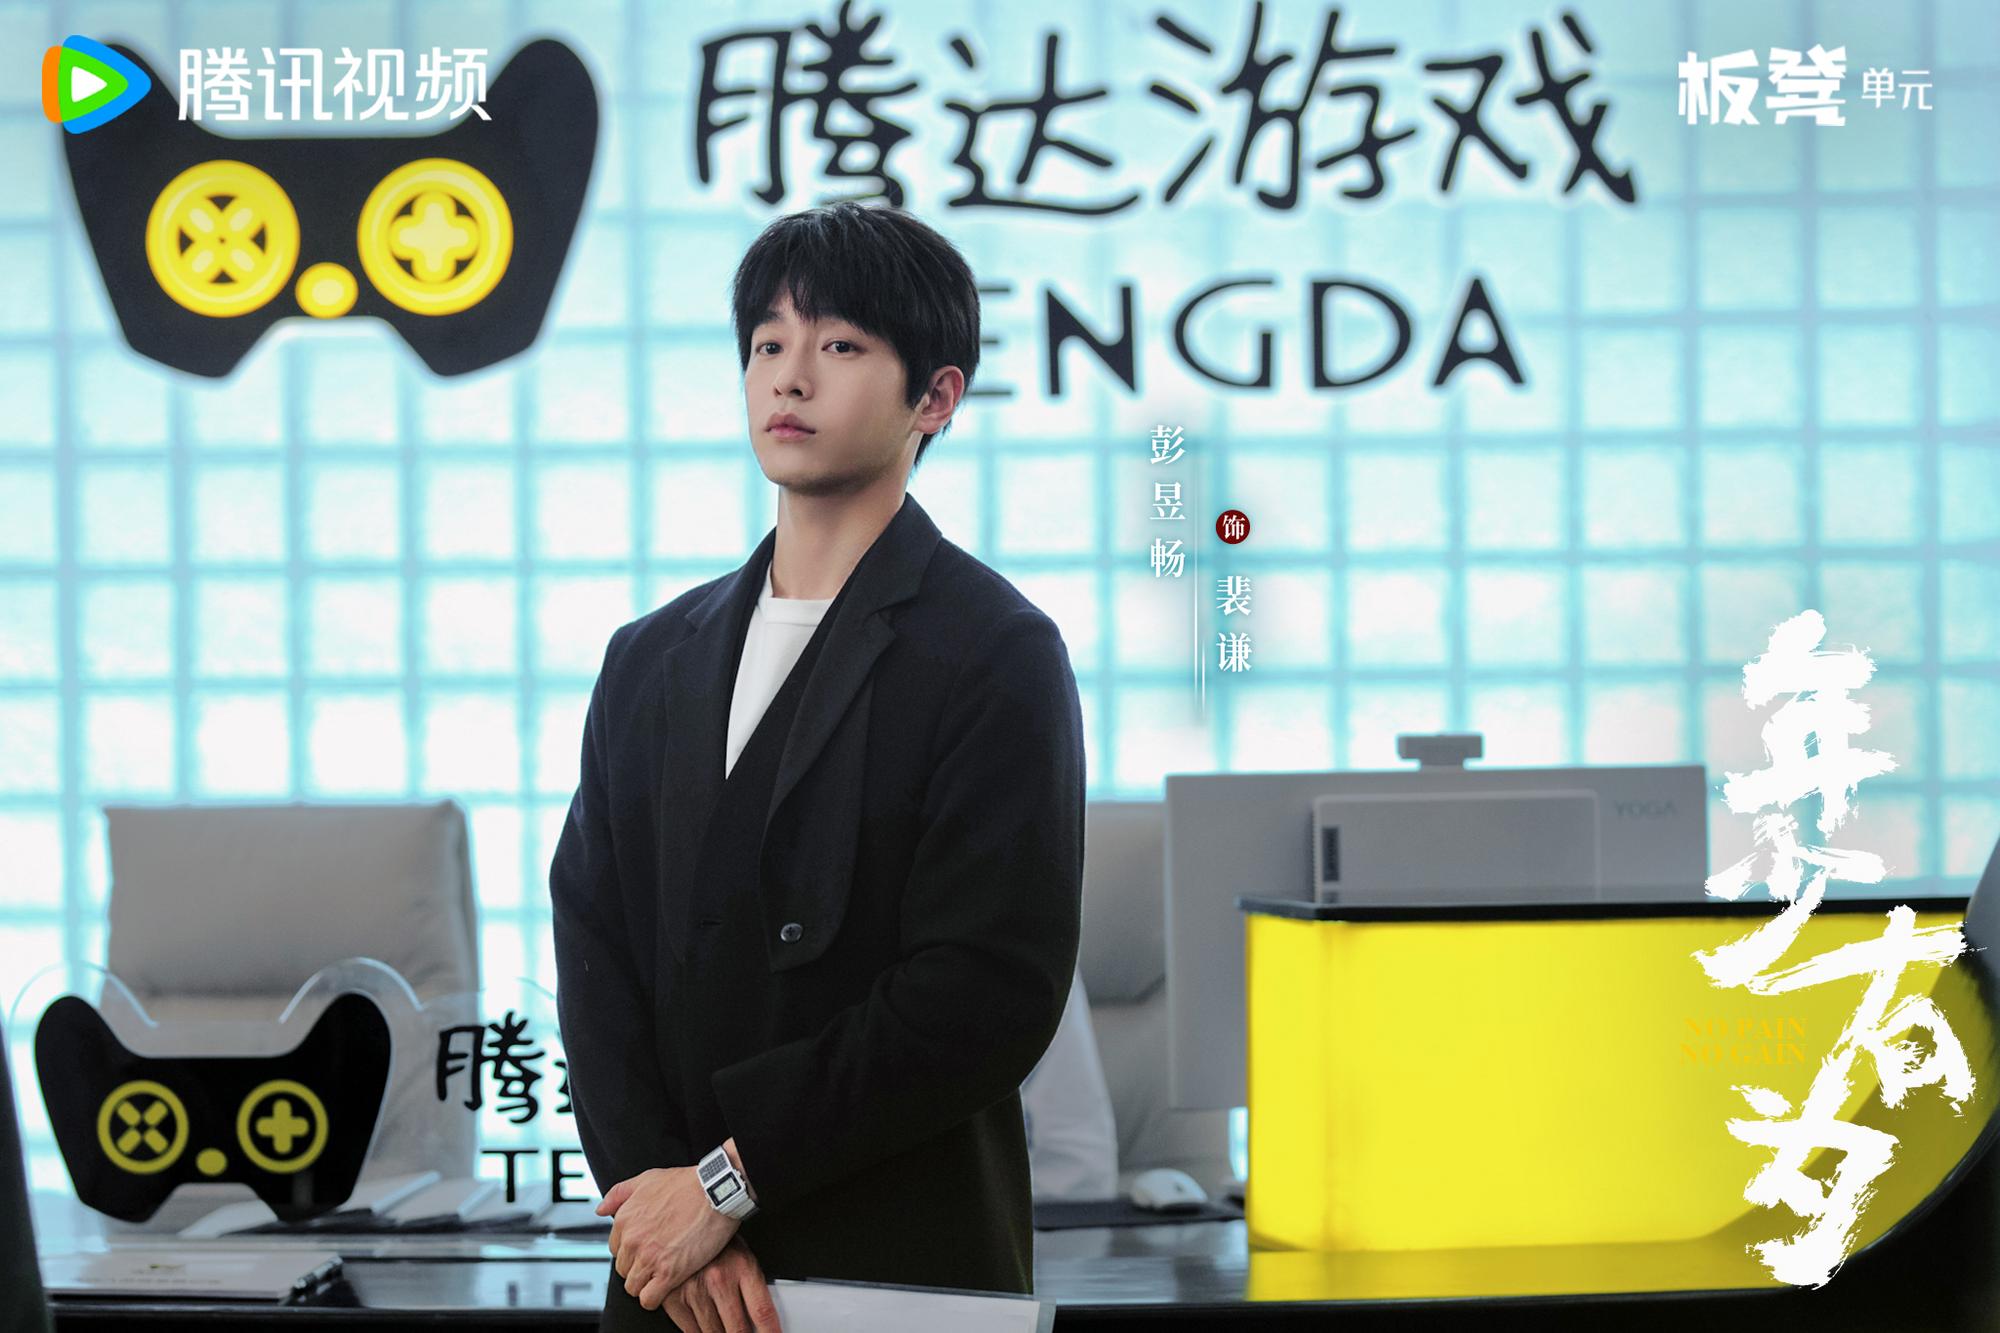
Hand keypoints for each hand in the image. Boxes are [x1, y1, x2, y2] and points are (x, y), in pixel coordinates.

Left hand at [598, 1166, 737, 1310]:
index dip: (633, 1250)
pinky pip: (648, 1299)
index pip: (616, 1249)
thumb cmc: (688, 1184)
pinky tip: (667, 1287)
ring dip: (647, 1283)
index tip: (648, 1249)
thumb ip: (619, 1193)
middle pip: (624, 1269)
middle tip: (660, 1260)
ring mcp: (649, 1258)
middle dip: (639, 1267)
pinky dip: (655, 1298)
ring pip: (633, 1287)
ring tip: (665, 1274)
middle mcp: (632, 1240)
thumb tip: (601, 1210)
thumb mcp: (648, 1179)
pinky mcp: (669, 1273)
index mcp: (625, 1219)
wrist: (716, 1191)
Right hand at [663, 1236, 782, 1332]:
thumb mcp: (743, 1255)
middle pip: (738, 1329)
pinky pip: (689, 1330)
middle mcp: (719, 1279)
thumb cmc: (716, 1238)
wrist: (687, 1216)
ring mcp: (694, 1289)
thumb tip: (760, 1319)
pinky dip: (697, 1332)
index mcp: (742, 1266)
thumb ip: (751, 1286)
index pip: (762, 1311)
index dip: (769, 1332)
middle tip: (742, 1331)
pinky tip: (704, 1324)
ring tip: (722, 1325)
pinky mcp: (672, 1296)